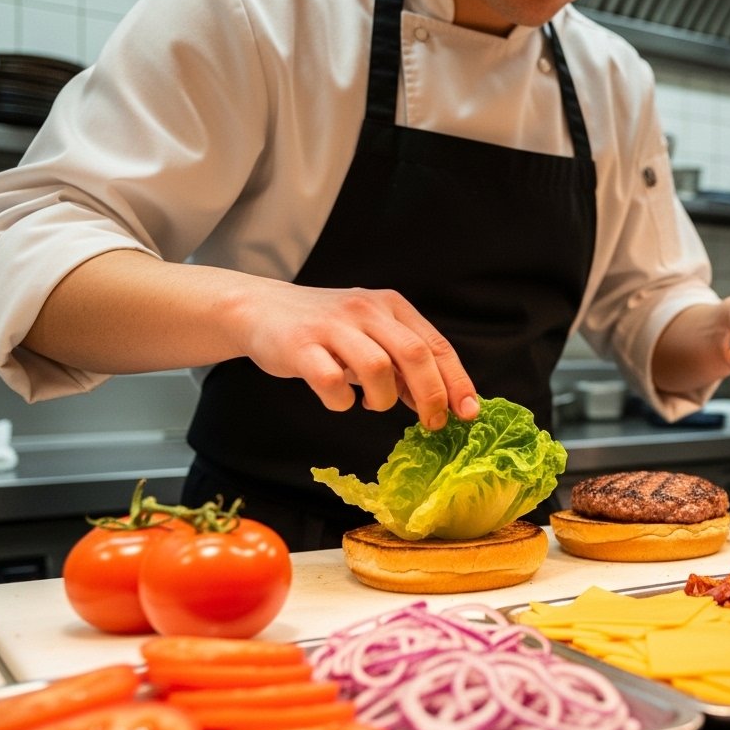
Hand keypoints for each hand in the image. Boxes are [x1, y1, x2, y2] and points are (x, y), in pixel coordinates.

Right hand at [234, 282, 477, 428]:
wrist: (260, 309)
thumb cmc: (326, 330)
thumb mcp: (372, 336)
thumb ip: (403, 364)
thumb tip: (441, 403)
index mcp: (391, 306)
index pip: (435, 345)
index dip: (456, 381)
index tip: (468, 412)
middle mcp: (366, 309)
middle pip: (415, 354)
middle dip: (431, 395)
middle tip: (432, 423)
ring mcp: (332, 325)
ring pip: (377, 368)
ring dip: (382, 399)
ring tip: (371, 404)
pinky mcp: (300, 345)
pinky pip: (331, 381)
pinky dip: (342, 401)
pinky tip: (340, 399)